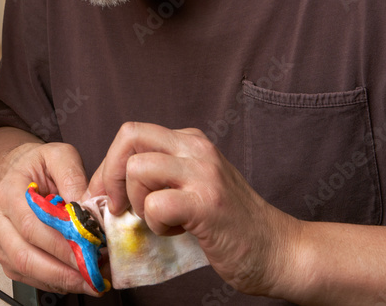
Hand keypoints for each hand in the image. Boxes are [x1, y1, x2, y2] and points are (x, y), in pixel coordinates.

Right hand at [0, 139, 100, 294]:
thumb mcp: (60, 156)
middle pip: (26, 255)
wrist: (23, 172)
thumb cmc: (41, 167)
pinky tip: (76, 277)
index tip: (89, 252)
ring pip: (26, 271)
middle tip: (93, 275)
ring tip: (91, 278)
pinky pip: (28, 279)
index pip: (32, 226)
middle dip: (63, 270)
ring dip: (61, 280)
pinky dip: (54, 283)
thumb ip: (72, 176)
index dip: (61, 244)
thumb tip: (84, 206)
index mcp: (9, 192)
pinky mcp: (7, 258)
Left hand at [84, 122, 298, 297]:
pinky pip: (155, 204)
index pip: (132, 133)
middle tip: (118, 206)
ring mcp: (203, 175)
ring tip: (159, 219)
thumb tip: (108, 187)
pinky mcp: (207, 205)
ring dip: (137, 201)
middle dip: (111, 174)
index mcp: (190, 142)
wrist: (278, 252)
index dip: (110, 163)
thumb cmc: (229, 224)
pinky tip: (175, 231)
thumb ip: (159, 176)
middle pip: (129, 135)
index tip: (107, 194)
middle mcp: (197, 150)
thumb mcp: (192, 185)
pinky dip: (155, 223)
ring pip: (138, 168)